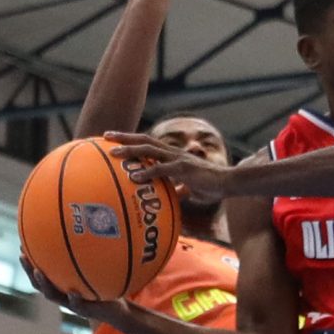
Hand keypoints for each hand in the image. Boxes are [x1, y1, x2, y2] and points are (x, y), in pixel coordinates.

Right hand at [20, 257, 139, 328]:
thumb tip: (90, 226)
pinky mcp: (87, 312)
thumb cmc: (108, 286)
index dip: (29, 262)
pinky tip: (73, 292)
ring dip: (45, 284)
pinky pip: (79, 305)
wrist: (120, 310)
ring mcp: (73, 304)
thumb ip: (91, 254)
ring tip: (38, 272)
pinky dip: (75, 299)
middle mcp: (63, 295)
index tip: (21, 245)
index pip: (40, 272)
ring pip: (53, 296)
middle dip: (29, 270)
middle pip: (40, 284)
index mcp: (62, 285)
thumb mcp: (99, 269)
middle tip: (22, 256)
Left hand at [103, 131, 232, 202]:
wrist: (228, 183)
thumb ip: (178, 188)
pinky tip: (134, 177)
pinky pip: (161, 169)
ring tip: (114, 154)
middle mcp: (172, 152)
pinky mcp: (184, 169)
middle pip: (144, 140)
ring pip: (149, 150)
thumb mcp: (189, 186)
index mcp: (172, 155)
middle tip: (105, 137)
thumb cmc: (210, 185)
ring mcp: (177, 159)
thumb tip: (172, 196)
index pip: (148, 142)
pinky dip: (147, 172)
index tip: (113, 140)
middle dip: (124, 137)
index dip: (131, 140)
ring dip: (130, 151)